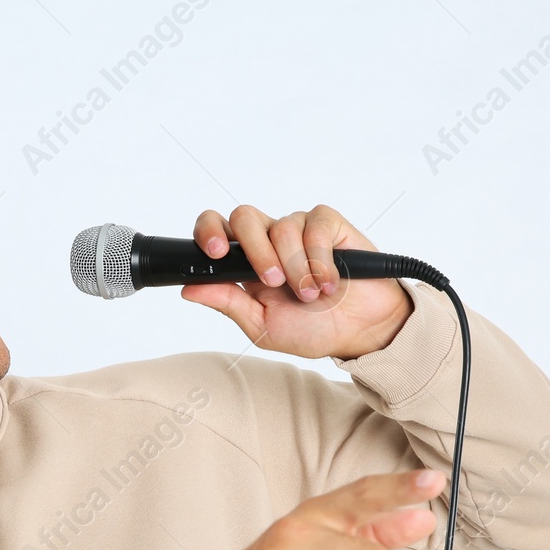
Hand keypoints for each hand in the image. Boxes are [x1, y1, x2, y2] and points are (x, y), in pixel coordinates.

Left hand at [179, 204, 413, 359]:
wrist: (360, 332)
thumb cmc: (312, 329)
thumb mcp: (262, 326)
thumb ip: (228, 304)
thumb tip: (188, 290)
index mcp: (246, 263)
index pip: (216, 229)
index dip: (208, 231)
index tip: (215, 252)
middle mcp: (269, 240)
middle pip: (244, 217)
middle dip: (256, 252)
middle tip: (273, 283)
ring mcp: (298, 229)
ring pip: (282, 229)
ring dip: (297, 269)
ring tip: (312, 295)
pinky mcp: (327, 224)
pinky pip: (314, 228)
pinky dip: (321, 260)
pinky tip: (330, 281)